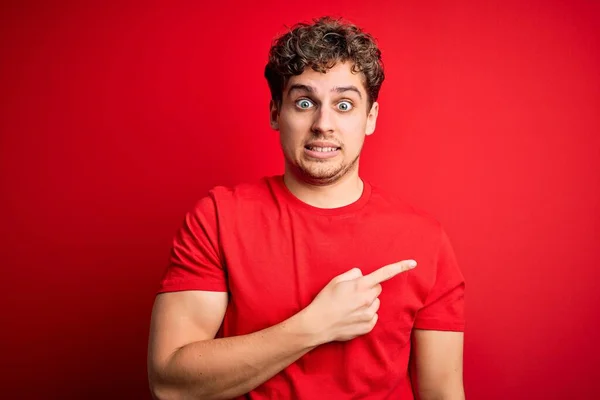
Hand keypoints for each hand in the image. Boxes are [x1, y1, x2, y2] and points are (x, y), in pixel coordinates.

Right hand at [301, 259, 416, 344]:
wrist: (317, 325)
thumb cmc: (325, 300)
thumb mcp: (336, 281)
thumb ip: (353, 274)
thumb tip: (363, 275)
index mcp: (360, 286)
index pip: (384, 274)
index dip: (400, 267)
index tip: (413, 263)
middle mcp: (367, 299)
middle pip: (377, 289)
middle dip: (369, 289)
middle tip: (353, 294)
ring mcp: (368, 314)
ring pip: (375, 303)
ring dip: (367, 303)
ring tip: (350, 307)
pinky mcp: (368, 326)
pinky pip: (373, 316)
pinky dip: (365, 315)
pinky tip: (352, 317)